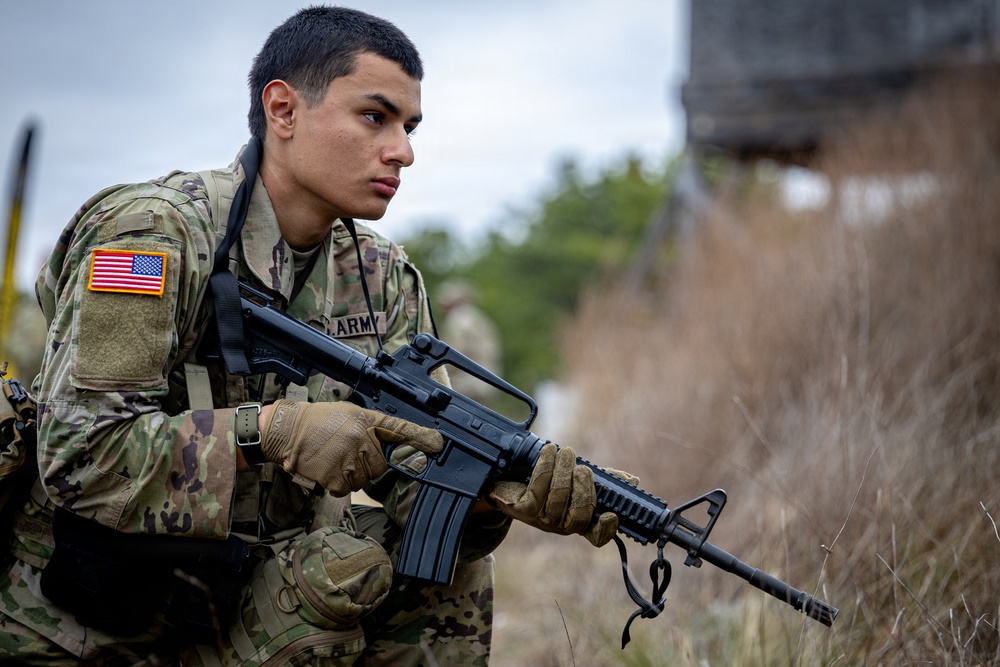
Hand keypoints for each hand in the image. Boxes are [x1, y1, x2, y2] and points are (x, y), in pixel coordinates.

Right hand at [261, 399, 442, 496]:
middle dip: (368, 462)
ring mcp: (349, 459)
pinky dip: (338, 483)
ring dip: (352, 473)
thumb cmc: (318, 421)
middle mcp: (362, 438)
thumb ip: (370, 425)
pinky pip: (348, 488)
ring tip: (334, 457)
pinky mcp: (336, 476)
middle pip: (381, 464)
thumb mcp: (349, 413)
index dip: (420, 438)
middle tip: (347, 452)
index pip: (399, 428)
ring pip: (365, 478)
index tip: (438, 444)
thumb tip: (390, 439)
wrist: (288, 431)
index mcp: (366, 420)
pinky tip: (327, 468)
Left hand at [487, 443, 618, 546]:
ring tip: (564, 451)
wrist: (507, 481)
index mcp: (578, 519)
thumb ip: (602, 479)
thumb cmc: (546, 480)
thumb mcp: (575, 478)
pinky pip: (538, 487)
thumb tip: (631, 480)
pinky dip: (546, 466)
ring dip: (563, 470)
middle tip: (582, 467)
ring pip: (558, 498)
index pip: (596, 535)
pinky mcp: (523, 508)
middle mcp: (561, 524)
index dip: (605, 529)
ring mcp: (541, 519)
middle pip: (579, 514)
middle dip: (583, 487)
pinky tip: (548, 452)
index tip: (610, 514)